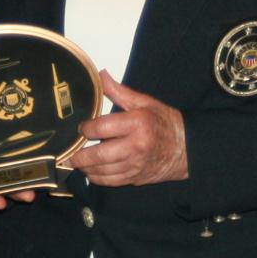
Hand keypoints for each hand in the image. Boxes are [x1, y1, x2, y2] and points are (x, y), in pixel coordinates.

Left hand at [67, 71, 187, 185]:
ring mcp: (135, 165)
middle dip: (80, 156)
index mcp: (137, 123)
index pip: (102, 128)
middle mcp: (135, 146)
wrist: (186, 149)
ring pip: (102, 171)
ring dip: (86, 168)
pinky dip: (97, 178)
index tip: (82, 128)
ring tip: (77, 162)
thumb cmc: (165, 122)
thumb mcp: (145, 102)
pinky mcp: (135, 178)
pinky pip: (111, 182)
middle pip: (99, 155)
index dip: (86, 128)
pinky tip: (91, 172)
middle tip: (70, 153)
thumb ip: (120, 92)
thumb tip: (101, 76)